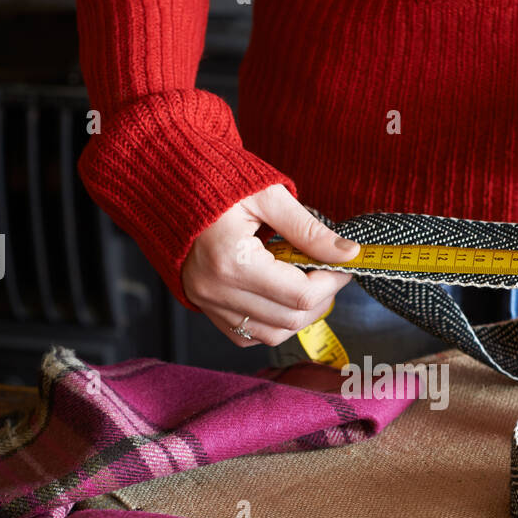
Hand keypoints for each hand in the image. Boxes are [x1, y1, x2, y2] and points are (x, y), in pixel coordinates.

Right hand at [181, 183, 359, 345]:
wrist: (170, 183)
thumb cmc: (218, 182)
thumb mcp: (269, 196)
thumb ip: (309, 230)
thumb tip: (347, 253)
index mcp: (232, 261)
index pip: (299, 294)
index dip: (331, 283)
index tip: (344, 265)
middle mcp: (216, 290)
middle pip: (289, 319)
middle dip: (320, 299)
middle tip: (330, 272)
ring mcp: (207, 303)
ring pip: (271, 335)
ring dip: (299, 316)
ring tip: (307, 284)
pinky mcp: (204, 307)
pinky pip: (247, 335)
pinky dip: (272, 323)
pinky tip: (281, 297)